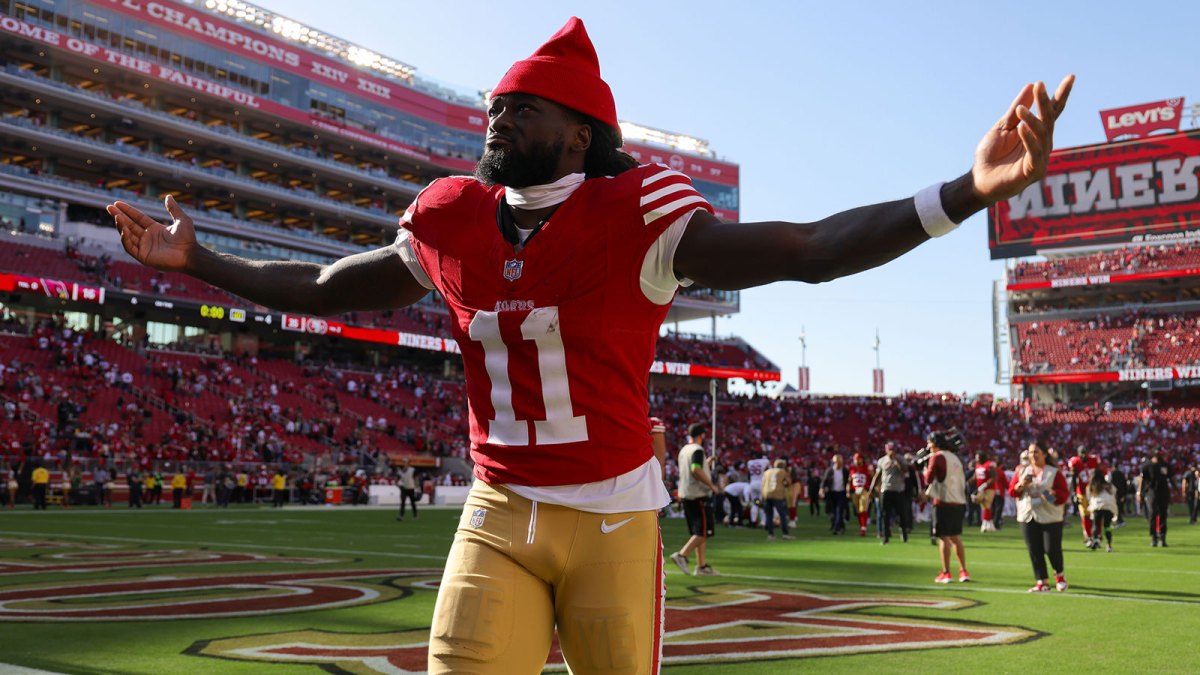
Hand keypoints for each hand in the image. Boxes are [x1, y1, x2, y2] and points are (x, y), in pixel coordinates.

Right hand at [106, 195, 198, 272]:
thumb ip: (173, 208)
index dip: (128, 211)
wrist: (190, 254)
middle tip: (109, 207)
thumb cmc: (188, 239)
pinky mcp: (143, 257)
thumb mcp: (181, 220)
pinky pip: (130, 247)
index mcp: (155, 229)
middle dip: (119, 216)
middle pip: (129, 225)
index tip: (117, 203)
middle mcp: (148, 238)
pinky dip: (125, 239)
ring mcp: (145, 247)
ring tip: (117, 216)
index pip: (137, 218)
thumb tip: (168, 196)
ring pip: (128, 235)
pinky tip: (123, 229)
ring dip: (121, 226)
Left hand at [971, 75, 1074, 203]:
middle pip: (1049, 120)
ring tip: (1020, 110)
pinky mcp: (1033, 171)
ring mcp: (1040, 158)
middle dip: (1045, 102)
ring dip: (1032, 120)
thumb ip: (1016, 110)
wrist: (978, 179)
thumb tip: (1031, 85)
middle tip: (1040, 85)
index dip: (1061, 95)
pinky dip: (1029, 140)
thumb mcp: (1003, 127)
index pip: (1052, 111)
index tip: (1071, 77)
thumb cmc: (991, 155)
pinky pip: (1035, 153)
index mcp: (1037, 133)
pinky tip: (1022, 127)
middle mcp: (1043, 144)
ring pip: (1042, 135)